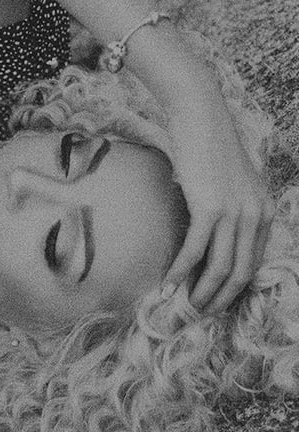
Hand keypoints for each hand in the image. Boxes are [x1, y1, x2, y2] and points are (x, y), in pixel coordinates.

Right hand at [163, 94, 274, 313]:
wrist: (200, 117)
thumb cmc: (208, 146)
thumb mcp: (229, 183)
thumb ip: (228, 209)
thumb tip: (205, 234)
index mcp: (264, 211)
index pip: (253, 262)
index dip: (234, 288)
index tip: (215, 300)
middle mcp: (255, 215)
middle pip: (240, 272)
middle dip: (219, 298)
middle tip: (198, 313)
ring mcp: (234, 212)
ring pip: (220, 267)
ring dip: (200, 291)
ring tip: (183, 306)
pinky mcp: (210, 208)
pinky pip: (195, 249)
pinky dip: (181, 271)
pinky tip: (168, 284)